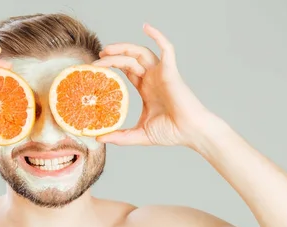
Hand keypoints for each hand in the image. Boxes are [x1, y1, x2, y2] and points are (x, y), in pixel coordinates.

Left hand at [93, 24, 215, 147]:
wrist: (191, 133)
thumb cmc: (172, 132)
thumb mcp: (140, 134)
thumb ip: (120, 137)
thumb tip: (98, 138)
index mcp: (146, 89)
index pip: (126, 71)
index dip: (112, 66)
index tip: (95, 68)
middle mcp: (153, 78)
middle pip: (129, 59)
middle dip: (113, 56)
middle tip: (97, 59)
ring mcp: (162, 74)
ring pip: (141, 52)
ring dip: (124, 47)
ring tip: (107, 50)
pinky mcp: (171, 72)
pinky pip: (166, 49)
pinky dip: (158, 36)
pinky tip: (146, 28)